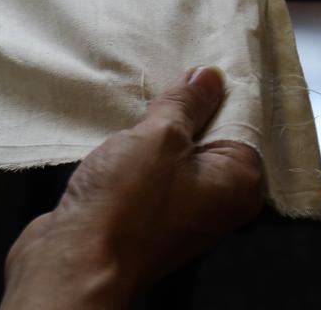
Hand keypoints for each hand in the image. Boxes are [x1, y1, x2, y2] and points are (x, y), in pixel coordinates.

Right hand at [1, 67, 262, 307]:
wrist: (76, 258)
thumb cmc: (125, 208)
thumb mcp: (159, 138)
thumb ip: (185, 105)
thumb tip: (207, 79)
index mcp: (238, 182)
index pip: (243, 120)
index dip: (218, 90)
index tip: (198, 62)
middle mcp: (218, 200)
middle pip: (210, 136)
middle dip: (185, 109)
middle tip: (162, 78)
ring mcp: (183, 209)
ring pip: (177, 153)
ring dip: (156, 130)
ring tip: (136, 105)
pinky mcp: (148, 214)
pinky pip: (153, 170)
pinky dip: (139, 151)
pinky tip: (120, 135)